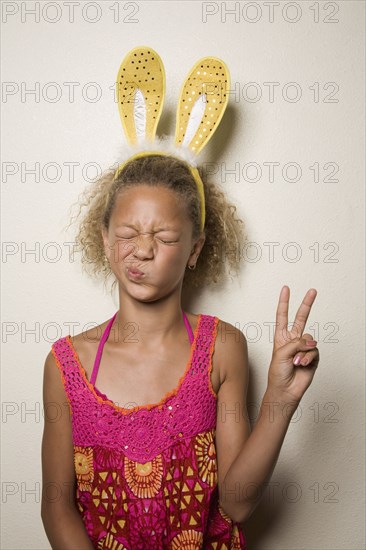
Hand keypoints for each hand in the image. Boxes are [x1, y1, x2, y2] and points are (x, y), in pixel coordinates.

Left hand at [267, 286, 319, 403]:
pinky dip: (307, 358)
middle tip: (313, 290)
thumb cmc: (277, 372)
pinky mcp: (313, 357)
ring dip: (302, 352)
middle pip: (301, 317)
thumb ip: (296, 343)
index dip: (284, 302)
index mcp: (281, 336)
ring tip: (294, 362)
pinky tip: (301, 365)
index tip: (286, 288)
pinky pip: (314, 351)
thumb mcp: (281, 353)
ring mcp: (303, 348)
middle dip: (307, 304)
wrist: (285, 390)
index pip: (282, 315)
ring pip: (309, 340)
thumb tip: (312, 342)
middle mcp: (293, 339)